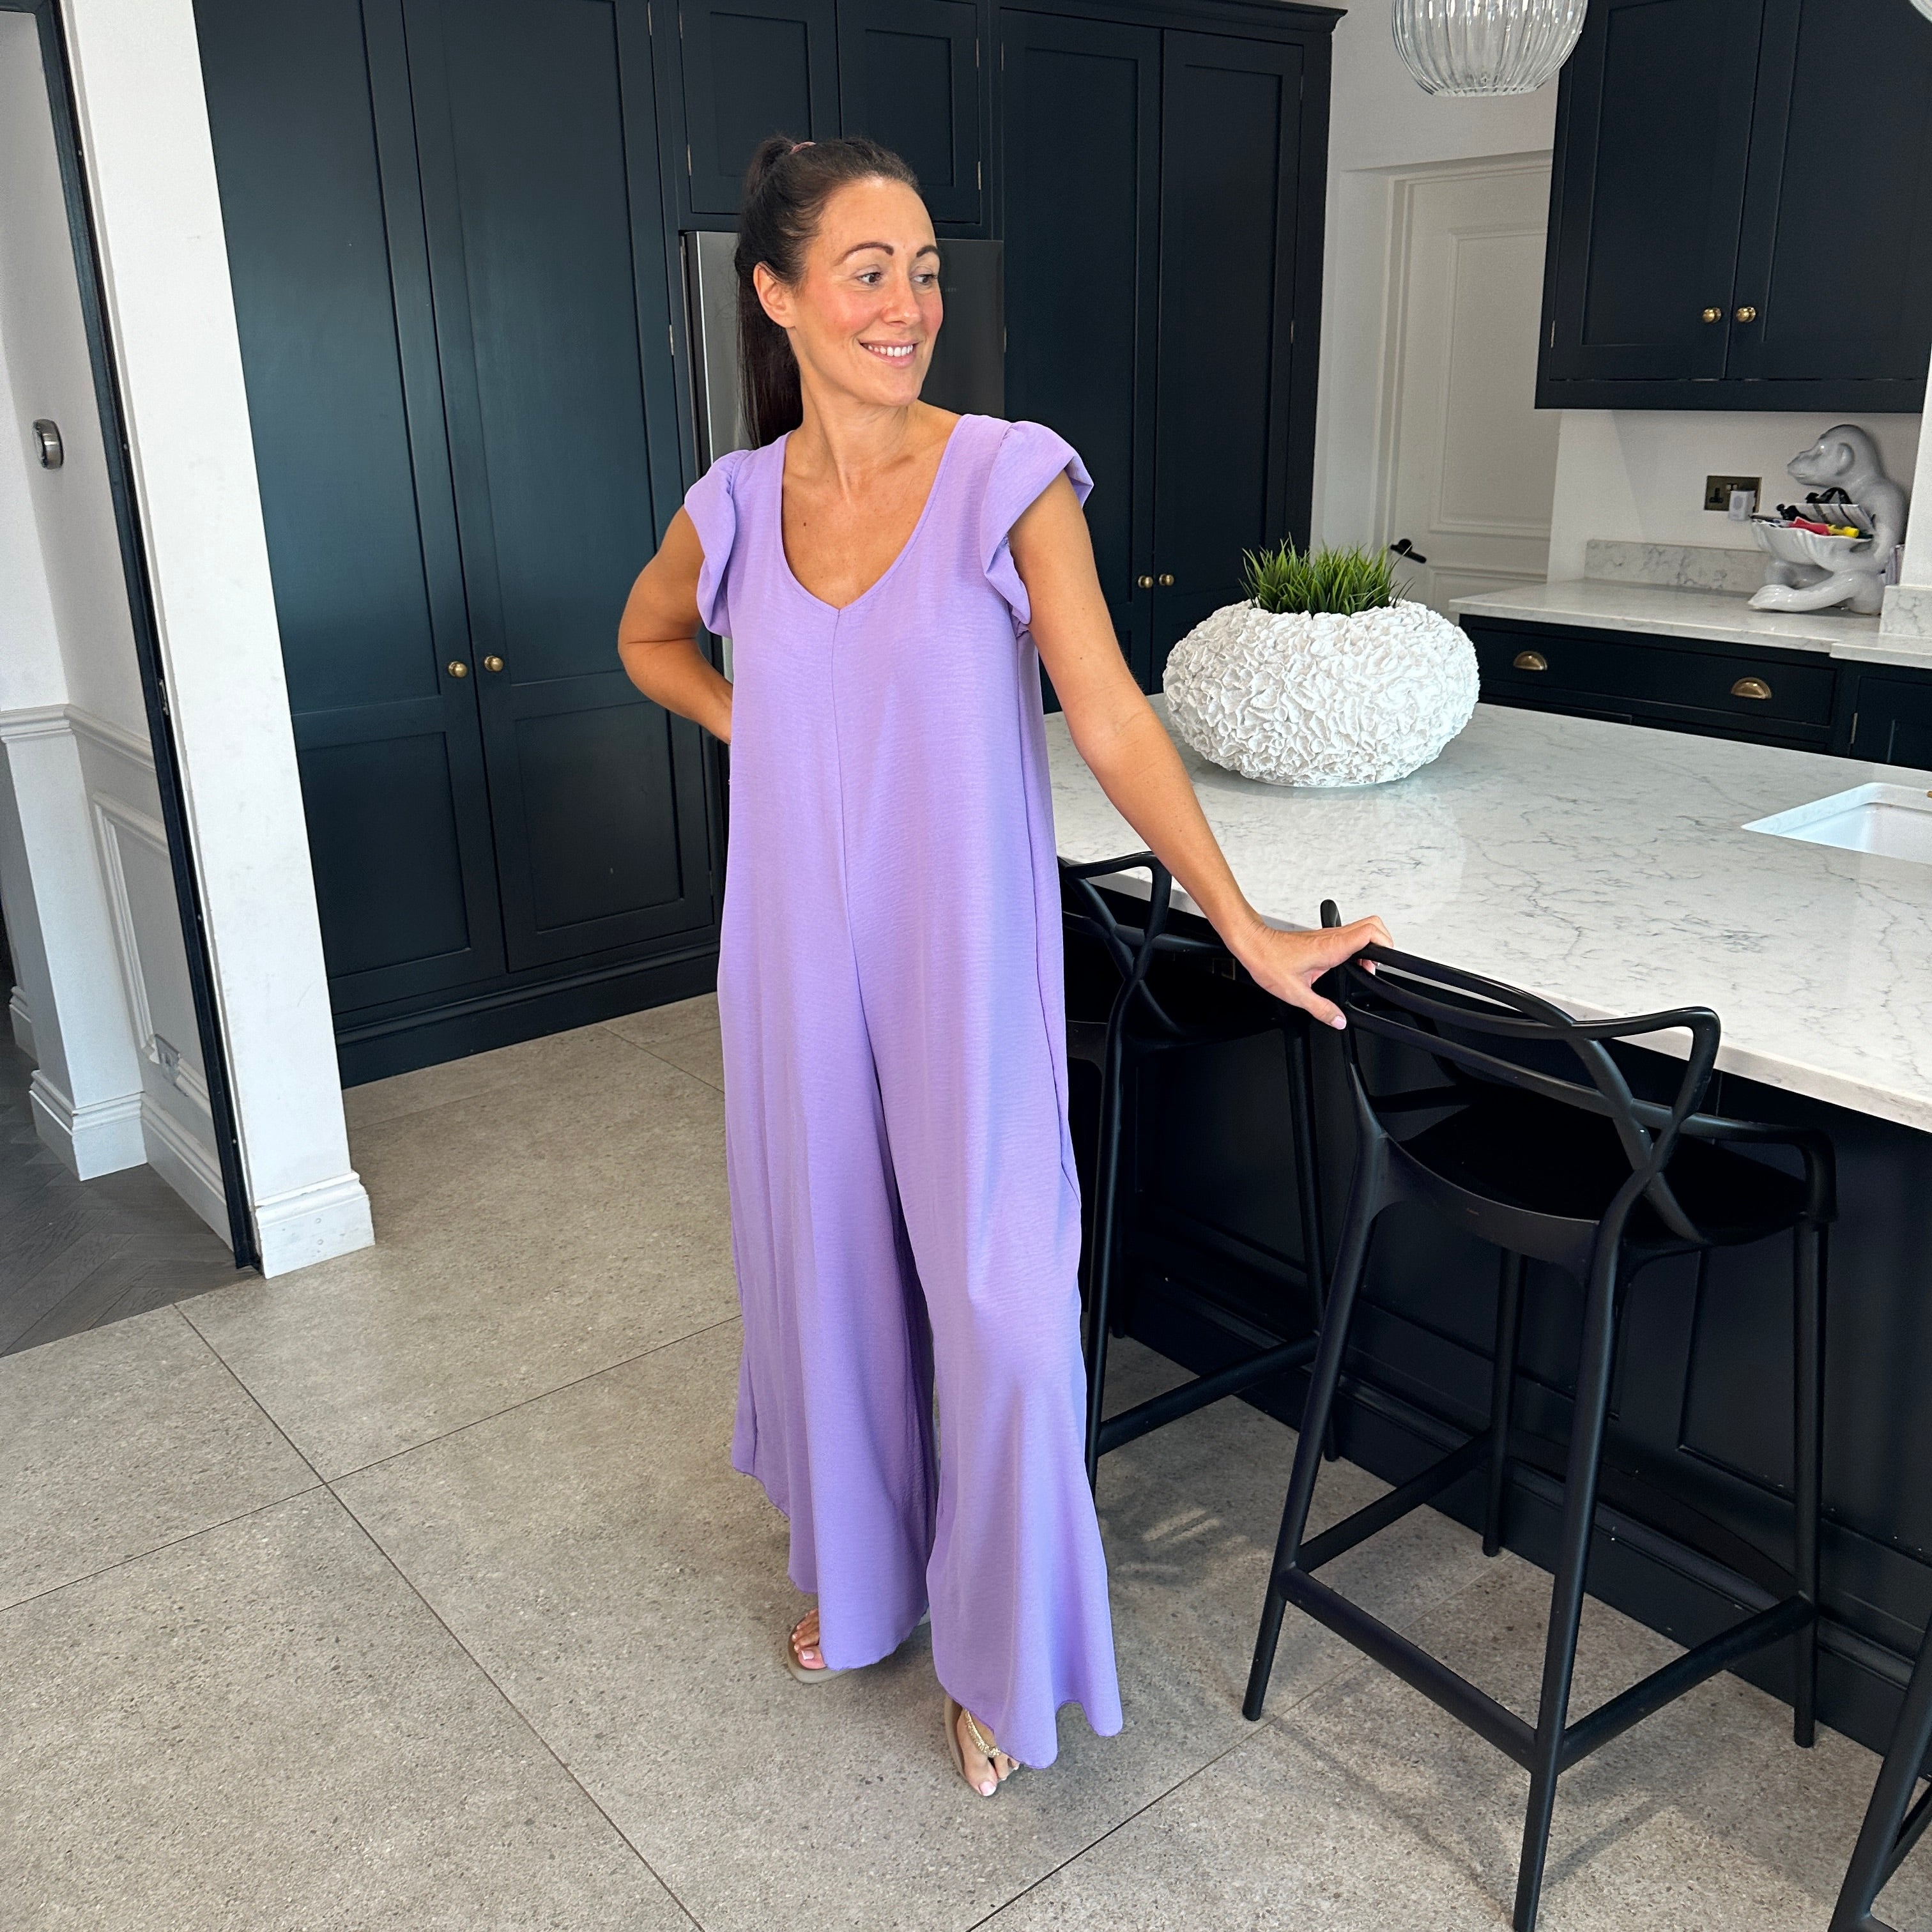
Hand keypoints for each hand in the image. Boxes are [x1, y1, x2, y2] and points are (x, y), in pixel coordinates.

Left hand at [1230, 915, 1391, 1029]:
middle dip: (1384, 943)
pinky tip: (1346, 965)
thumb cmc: (1269, 961)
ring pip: (1360, 929)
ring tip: (1363, 968)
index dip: (1385, 944)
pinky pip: (1347, 936)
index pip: (1371, 933)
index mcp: (1332, 948)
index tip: (1384, 963)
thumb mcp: (1296, 994)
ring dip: (1369, 946)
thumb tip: (1338, 1020)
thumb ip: (1321, 1010)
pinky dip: (1355, 947)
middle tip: (1377, 966)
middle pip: (1372, 926)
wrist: (1252, 944)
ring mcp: (1327, 935)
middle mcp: (1332, 938)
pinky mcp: (1321, 937)